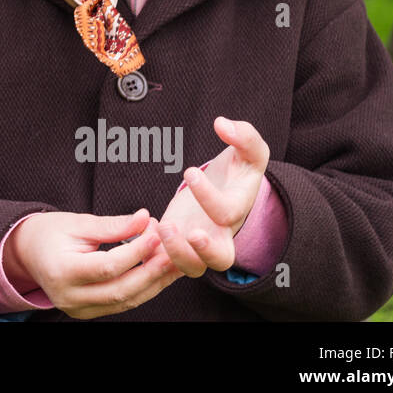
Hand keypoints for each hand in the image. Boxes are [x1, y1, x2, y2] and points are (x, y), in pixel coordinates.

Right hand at [6, 208, 182, 318]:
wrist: (29, 251)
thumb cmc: (51, 232)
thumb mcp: (78, 222)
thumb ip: (112, 225)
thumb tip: (145, 219)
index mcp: (62, 271)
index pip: (107, 266)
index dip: (136, 250)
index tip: (156, 233)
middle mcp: (69, 296)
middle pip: (120, 290)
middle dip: (151, 270)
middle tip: (173, 251)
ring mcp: (78, 309)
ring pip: (125, 301)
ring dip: (153, 282)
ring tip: (173, 262)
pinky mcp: (88, 312)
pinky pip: (121, 305)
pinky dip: (142, 289)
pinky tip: (158, 274)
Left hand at [158, 117, 269, 277]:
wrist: (228, 189)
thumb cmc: (238, 170)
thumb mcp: (250, 151)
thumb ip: (245, 136)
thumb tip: (223, 124)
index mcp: (237, 209)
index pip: (227, 213)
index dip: (209, 196)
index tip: (189, 171)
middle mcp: (221, 232)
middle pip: (220, 259)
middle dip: (202, 250)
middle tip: (183, 229)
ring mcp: (199, 243)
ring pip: (192, 268)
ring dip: (174, 253)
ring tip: (160, 226)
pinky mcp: (180, 245)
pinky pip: (168, 262)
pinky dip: (153, 252)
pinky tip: (142, 229)